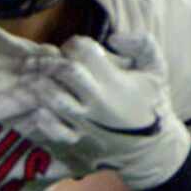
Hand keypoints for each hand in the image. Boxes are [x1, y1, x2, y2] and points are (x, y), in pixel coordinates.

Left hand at [31, 36, 190, 190]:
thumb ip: (142, 44)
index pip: (83, 51)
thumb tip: (113, 38)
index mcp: (114, 83)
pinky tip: (38, 106)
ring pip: (50, 97)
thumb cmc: (152, 106)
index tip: (76, 49)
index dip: (75, 44)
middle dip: (51, 60)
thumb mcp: (157, 71)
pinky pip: (47, 127)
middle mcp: (96, 103)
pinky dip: (38, 114)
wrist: (151, 152)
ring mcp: (83, 125)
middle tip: (46, 61)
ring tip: (34, 78)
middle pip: (63, 71)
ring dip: (39, 84)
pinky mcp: (74, 144)